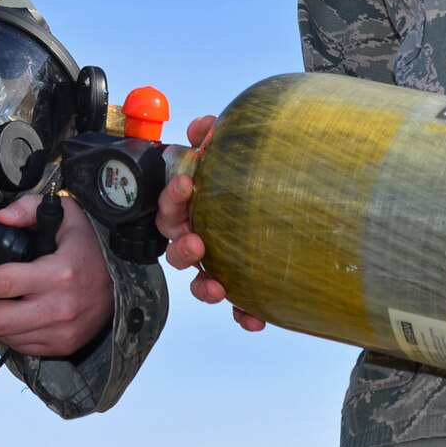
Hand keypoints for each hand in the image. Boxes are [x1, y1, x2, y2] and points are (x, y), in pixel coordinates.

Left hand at [0, 193, 112, 356]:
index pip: (2, 284)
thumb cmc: (92, 249)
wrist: (124, 282)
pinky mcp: (61, 346)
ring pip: (5, 336)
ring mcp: (61, 332)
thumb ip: (29, 209)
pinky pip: (20, 346)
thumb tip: (0, 217)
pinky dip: (3, 334)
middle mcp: (59, 308)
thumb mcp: (68, 215)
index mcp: (58, 274)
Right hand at [155, 114, 263, 331]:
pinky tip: (256, 318)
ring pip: (199, 282)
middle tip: (197, 240)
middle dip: (183, 248)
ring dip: (205, 286)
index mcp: (188, 210)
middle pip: (176, 250)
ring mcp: (216, 262)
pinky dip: (243, 313)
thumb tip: (202, 128)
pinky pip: (237, 304)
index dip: (173, 197)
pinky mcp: (239, 283)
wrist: (276, 202)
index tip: (188, 184)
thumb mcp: (220, 151)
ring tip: (219, 285)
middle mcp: (197, 238)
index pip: (169, 206)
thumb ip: (208, 135)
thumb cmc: (236, 177)